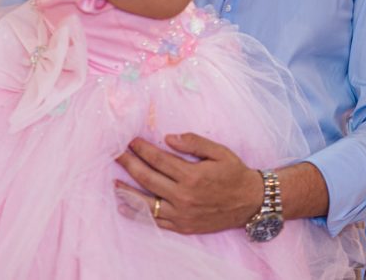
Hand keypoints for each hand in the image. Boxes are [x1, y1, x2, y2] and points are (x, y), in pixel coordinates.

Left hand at [114, 133, 263, 233]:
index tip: (130, 140)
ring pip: (146, 202)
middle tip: (116, 154)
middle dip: (129, 164)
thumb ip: (194, 143)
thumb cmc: (235, 173)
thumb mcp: (219, 152)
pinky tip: (126, 206)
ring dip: (127, 191)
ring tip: (114, 181)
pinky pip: (155, 221)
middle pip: (147, 178)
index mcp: (192, 175)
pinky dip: (138, 214)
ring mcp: (181, 213)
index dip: (142, 149)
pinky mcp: (183, 226)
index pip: (159, 159)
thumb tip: (168, 138)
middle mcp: (183, 195)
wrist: (251, 202)